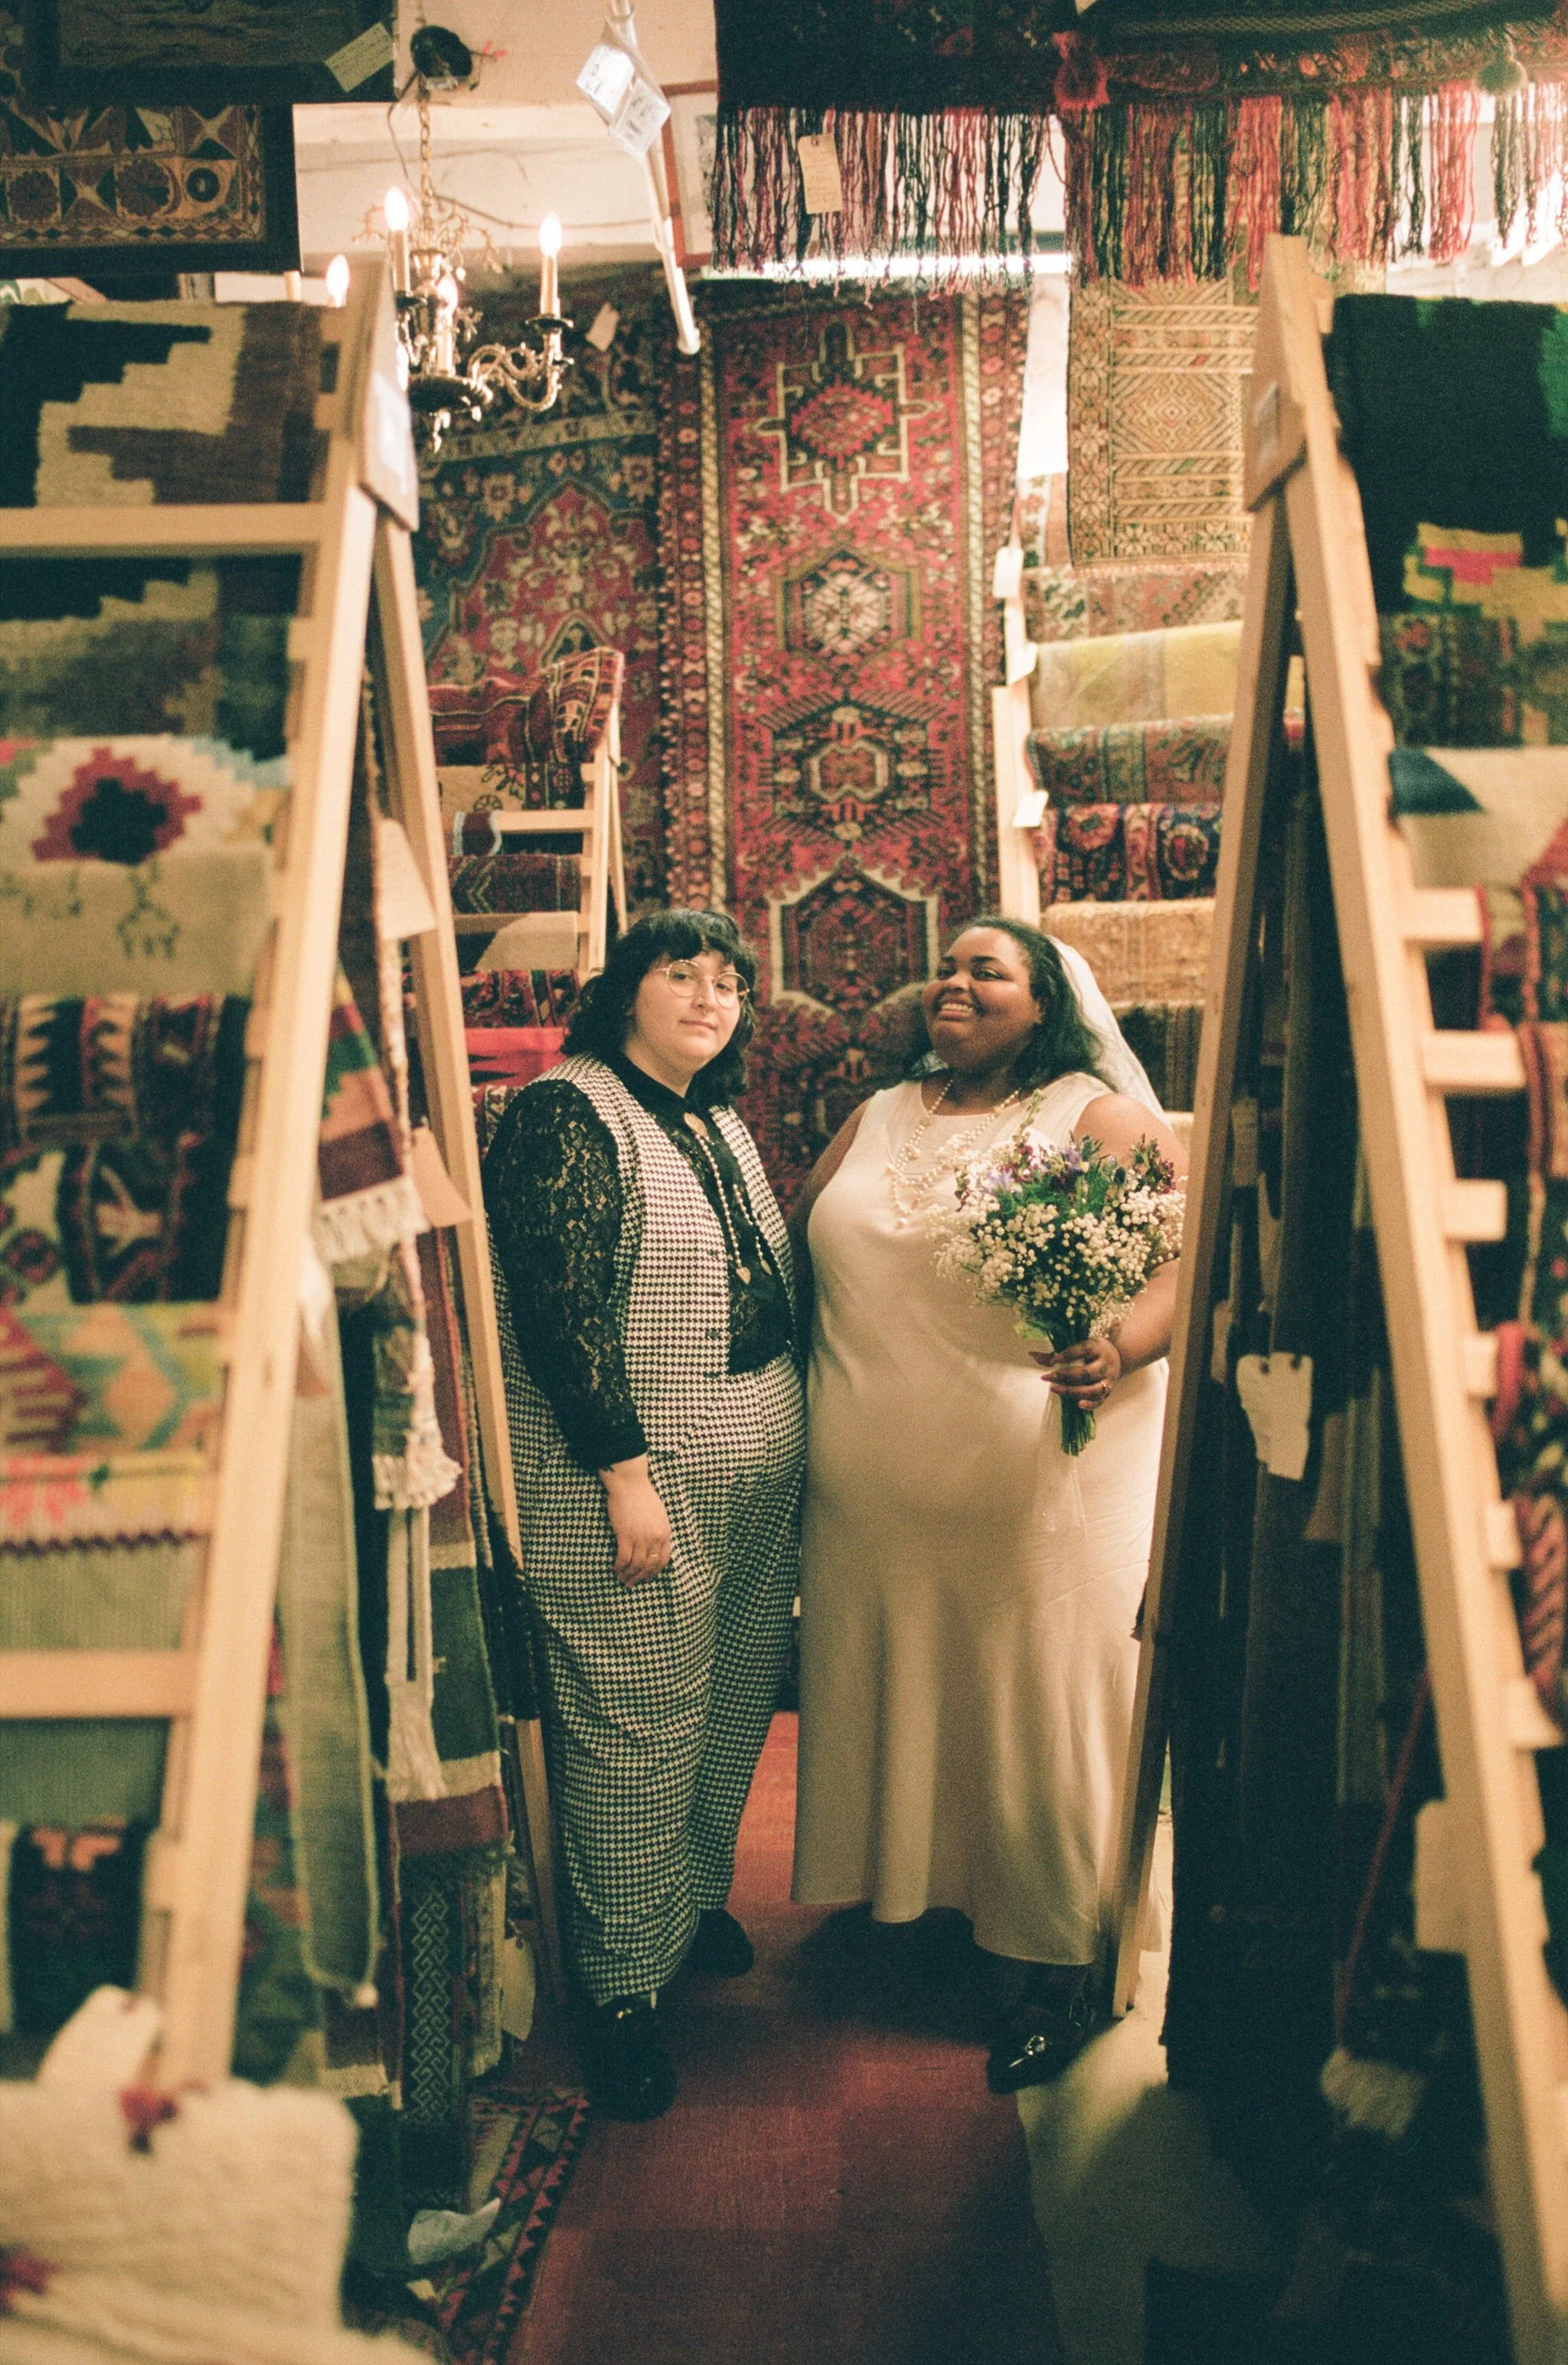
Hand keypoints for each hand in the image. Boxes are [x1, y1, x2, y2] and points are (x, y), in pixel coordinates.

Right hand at [599, 1456, 672, 1586]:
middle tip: (633, 1584)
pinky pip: (623, 1558)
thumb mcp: (660, 1514)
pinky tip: (616, 1570)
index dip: (654, 1572)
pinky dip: (619, 1567)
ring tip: (623, 1580)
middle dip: (641, 1578)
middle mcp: (655, 1538)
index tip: (647, 1577)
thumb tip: (656, 1545)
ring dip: (629, 1576)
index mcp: (665, 1532)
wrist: (630, 1484)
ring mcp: (641, 1537)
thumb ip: (659, 1530)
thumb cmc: (643, 1496)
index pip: (663, 1561)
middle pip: (649, 1566)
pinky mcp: (625, 1535)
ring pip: (636, 1565)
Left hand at [1032, 1336, 1122, 1410]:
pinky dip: (1090, 1404)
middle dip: (1065, 1376)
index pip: (1084, 1350)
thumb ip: (1054, 1353)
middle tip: (1047, 1377)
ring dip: (1072, 1391)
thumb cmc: (1091, 1351)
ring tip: (1054, 1389)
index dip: (1068, 1355)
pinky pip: (1100, 1401)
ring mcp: (1108, 1379)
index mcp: (1097, 1348)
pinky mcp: (1109, 1392)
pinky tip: (1077, 1404)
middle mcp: (1105, 1364)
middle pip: (1086, 1373)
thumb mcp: (1077, 1346)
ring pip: (1093, 1389)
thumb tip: (1032, 1354)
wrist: (1116, 1357)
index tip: (1053, 1360)